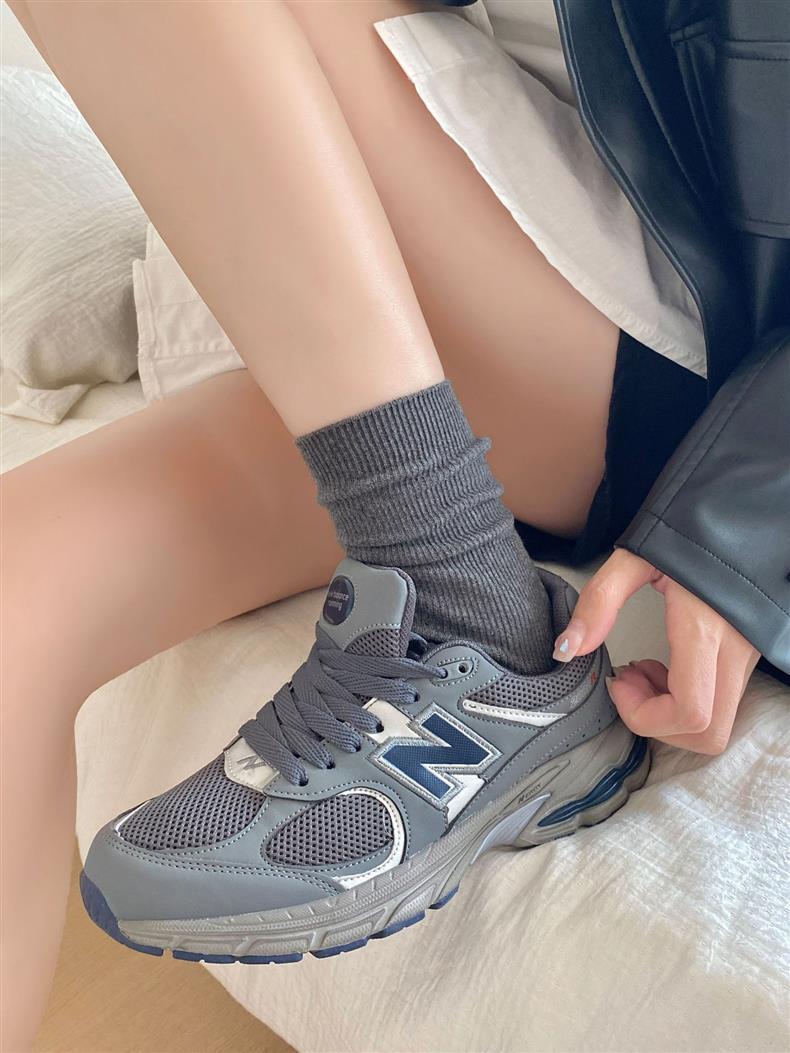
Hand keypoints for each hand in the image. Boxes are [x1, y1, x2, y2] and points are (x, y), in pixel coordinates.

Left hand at [552, 549, 759, 754]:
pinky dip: (689, 701)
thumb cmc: (684, 531)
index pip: (690, 713)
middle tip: (630, 682)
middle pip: (709, 733)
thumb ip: (598, 602)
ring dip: (673, 713)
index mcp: (705, 630)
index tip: (617, 680)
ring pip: (718, 724)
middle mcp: (735, 651)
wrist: (735, 511)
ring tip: (645, 671)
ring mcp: (747, 656)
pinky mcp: (748, 655)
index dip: (645, 716)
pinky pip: (722, 703)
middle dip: (659, 723)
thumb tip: (566, 650)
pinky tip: (666, 666)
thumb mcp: (633, 557)